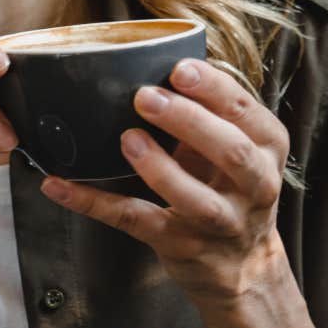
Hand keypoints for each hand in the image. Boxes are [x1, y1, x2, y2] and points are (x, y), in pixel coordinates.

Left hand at [40, 59, 316, 327]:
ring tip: (127, 139)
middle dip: (190, 121)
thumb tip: (152, 63)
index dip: (215, 89)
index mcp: (267, 148)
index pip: (245, 112)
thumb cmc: (230, 187)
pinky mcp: (182, 246)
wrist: (244, 264)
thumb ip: (209, 111)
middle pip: (231, 152)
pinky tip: (59, 186)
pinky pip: (136, 222)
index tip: (180, 68)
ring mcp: (221, 222)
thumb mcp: (236, 145)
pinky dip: (94, 203)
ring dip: (159, 168)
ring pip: (196, 198)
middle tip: (146, 96)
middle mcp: (254, 186)